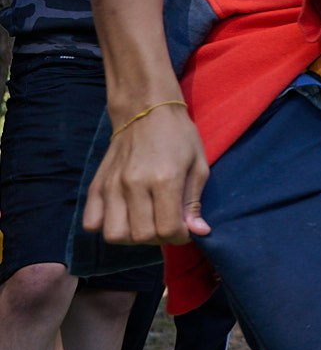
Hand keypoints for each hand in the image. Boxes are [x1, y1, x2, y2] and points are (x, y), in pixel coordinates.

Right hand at [83, 104, 209, 245]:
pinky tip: (123, 215)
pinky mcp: (96, 185)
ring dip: (132, 236)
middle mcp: (134, 185)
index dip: (180, 236)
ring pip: (114, 235)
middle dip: (158, 237)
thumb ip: (194, 202)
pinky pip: (92, 222)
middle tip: (166, 223)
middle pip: (140, 236)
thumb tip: (199, 232)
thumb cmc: (179, 137)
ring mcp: (112, 186)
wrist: (146, 111)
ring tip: (145, 221)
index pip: (167, 230)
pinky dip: (106, 226)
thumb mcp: (199, 165)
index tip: (184, 228)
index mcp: (165, 179)